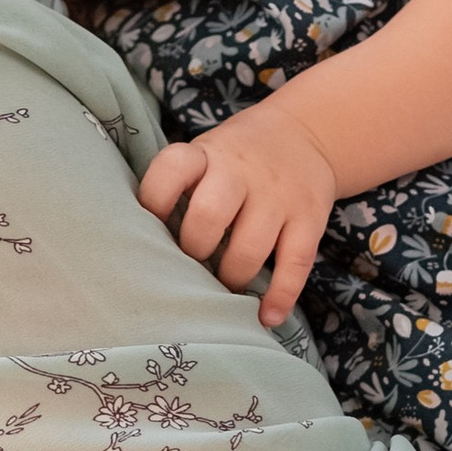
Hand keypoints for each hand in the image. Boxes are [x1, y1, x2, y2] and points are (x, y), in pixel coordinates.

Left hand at [138, 102, 338, 326]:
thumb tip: (142, 248)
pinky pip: (295, 263)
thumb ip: (178, 189)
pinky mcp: (309, 218)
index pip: (172, 169)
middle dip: (193, 250)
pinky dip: (281, 296)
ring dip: (231, 277)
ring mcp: (278, 195)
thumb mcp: (204, 154)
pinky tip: (266, 317)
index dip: (154, 202)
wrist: (305, 133)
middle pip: (208, 214)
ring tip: (224, 286)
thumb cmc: (234, 158)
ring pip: (250, 247)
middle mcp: (241, 171)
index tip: (151, 228)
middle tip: (192, 264)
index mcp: (206, 153)